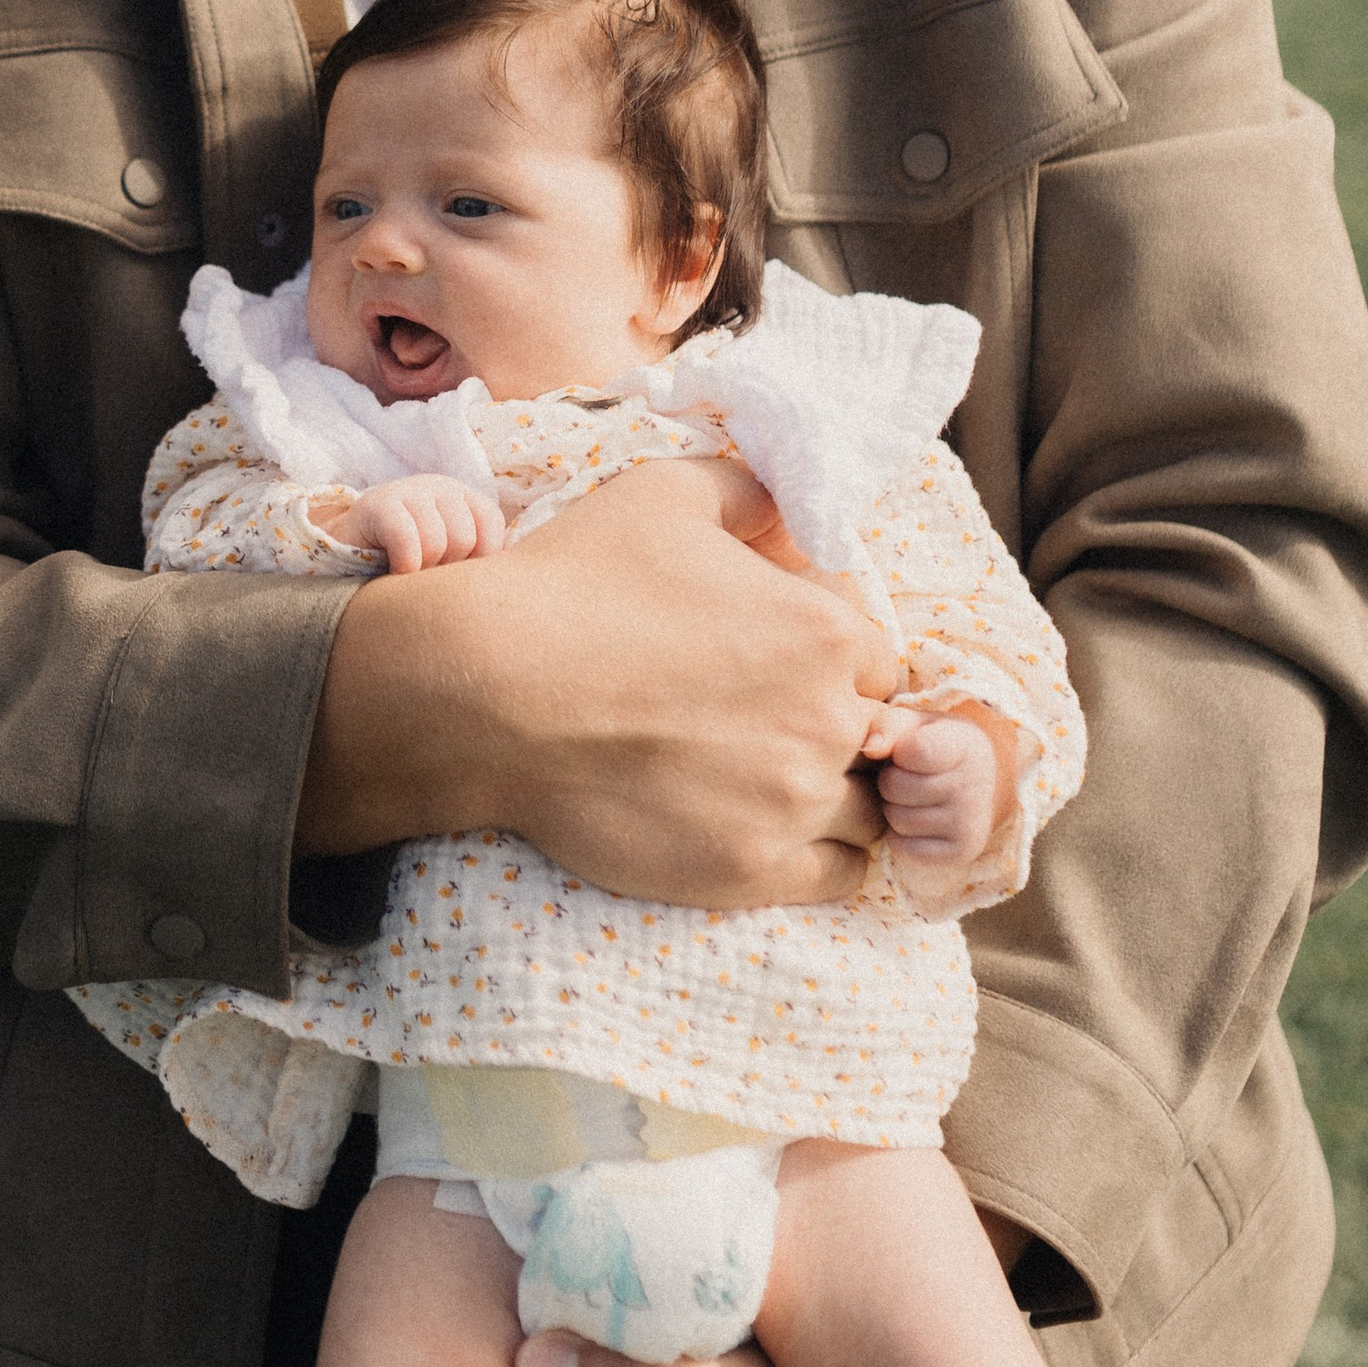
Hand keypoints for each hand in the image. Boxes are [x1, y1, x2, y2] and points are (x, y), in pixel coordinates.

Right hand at [302, 454, 901, 904]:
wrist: (489, 691)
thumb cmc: (573, 584)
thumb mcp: (665, 495)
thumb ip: (750, 490)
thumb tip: (790, 510)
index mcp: (823, 631)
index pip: (877, 658)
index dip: (832, 660)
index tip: (777, 665)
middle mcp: (827, 720)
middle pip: (879, 735)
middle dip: (833, 725)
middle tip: (760, 721)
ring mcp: (792, 802)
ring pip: (870, 809)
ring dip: (835, 792)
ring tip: (764, 777)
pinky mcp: (751, 869)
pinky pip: (841, 876)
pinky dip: (825, 854)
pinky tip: (772, 825)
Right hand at [311, 474, 506, 574]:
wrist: (347, 551)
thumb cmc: (407, 562)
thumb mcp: (449, 556)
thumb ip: (478, 561)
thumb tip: (512, 582)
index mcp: (465, 498)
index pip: (492, 526)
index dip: (479, 561)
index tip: (456, 576)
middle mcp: (440, 486)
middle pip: (466, 539)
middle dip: (447, 570)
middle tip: (426, 576)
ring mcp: (408, 490)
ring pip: (438, 542)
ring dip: (422, 570)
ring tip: (409, 573)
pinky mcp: (378, 504)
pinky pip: (407, 540)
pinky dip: (405, 566)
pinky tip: (396, 573)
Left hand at [872, 704, 1013, 871]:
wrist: (973, 780)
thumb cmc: (932, 743)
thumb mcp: (913, 724)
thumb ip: (888, 726)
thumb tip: (870, 749)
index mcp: (966, 744)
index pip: (915, 751)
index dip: (897, 751)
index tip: (908, 750)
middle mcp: (975, 785)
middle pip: (895, 787)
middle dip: (889, 780)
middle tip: (906, 776)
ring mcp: (971, 823)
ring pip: (897, 820)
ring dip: (894, 808)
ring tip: (912, 797)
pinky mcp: (962, 852)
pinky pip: (904, 848)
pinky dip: (901, 837)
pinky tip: (918, 819)